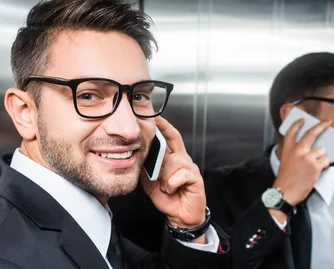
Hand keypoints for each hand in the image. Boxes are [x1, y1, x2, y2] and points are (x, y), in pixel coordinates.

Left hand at [141, 117, 206, 233]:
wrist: (180, 217)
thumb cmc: (168, 198)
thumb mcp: (151, 181)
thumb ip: (147, 168)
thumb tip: (136, 157)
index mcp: (173, 159)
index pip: (170, 137)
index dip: (164, 126)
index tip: (155, 116)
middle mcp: (183, 161)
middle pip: (174, 142)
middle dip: (165, 138)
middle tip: (154, 140)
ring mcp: (190, 169)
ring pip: (175, 161)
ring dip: (165, 175)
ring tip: (165, 186)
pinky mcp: (196, 179)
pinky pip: (181, 174)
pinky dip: (172, 183)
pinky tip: (172, 189)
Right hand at [273, 118, 330, 205]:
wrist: (285, 193)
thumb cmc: (285, 180)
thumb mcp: (285, 162)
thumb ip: (294, 153)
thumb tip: (308, 148)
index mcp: (288, 150)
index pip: (291, 132)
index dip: (297, 124)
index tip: (302, 120)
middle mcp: (297, 151)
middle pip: (311, 134)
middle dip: (321, 126)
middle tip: (327, 122)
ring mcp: (307, 158)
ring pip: (321, 150)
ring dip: (321, 157)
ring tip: (315, 165)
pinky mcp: (315, 166)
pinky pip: (325, 160)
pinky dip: (324, 164)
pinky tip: (318, 169)